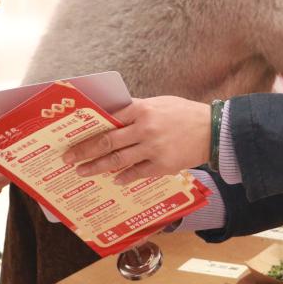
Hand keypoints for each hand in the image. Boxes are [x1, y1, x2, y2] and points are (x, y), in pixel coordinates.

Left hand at [62, 96, 210, 184]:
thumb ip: (136, 110)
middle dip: (84, 151)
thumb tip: (111, 116)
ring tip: (83, 172)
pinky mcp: (163, 165)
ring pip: (117, 160)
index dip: (88, 130)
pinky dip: (124, 177)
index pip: (107, 120)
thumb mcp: (159, 103)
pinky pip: (137, 173)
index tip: (73, 137)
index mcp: (142, 109)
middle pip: (107, 142)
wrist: (213, 130)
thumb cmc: (185, 113)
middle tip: (68, 159)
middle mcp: (144, 128)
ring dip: (97, 167)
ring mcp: (153, 149)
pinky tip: (114, 180)